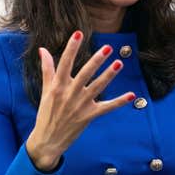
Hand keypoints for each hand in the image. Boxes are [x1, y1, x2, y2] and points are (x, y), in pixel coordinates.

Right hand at [26, 31, 134, 170]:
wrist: (47, 140)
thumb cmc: (46, 113)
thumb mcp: (45, 90)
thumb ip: (46, 69)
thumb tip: (42, 49)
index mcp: (57, 86)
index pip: (64, 63)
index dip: (71, 48)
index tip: (78, 33)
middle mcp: (69, 94)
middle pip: (85, 74)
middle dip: (96, 61)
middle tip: (108, 48)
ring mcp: (80, 105)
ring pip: (97, 87)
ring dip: (109, 76)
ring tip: (119, 63)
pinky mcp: (89, 116)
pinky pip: (107, 107)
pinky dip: (119, 102)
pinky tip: (131, 95)